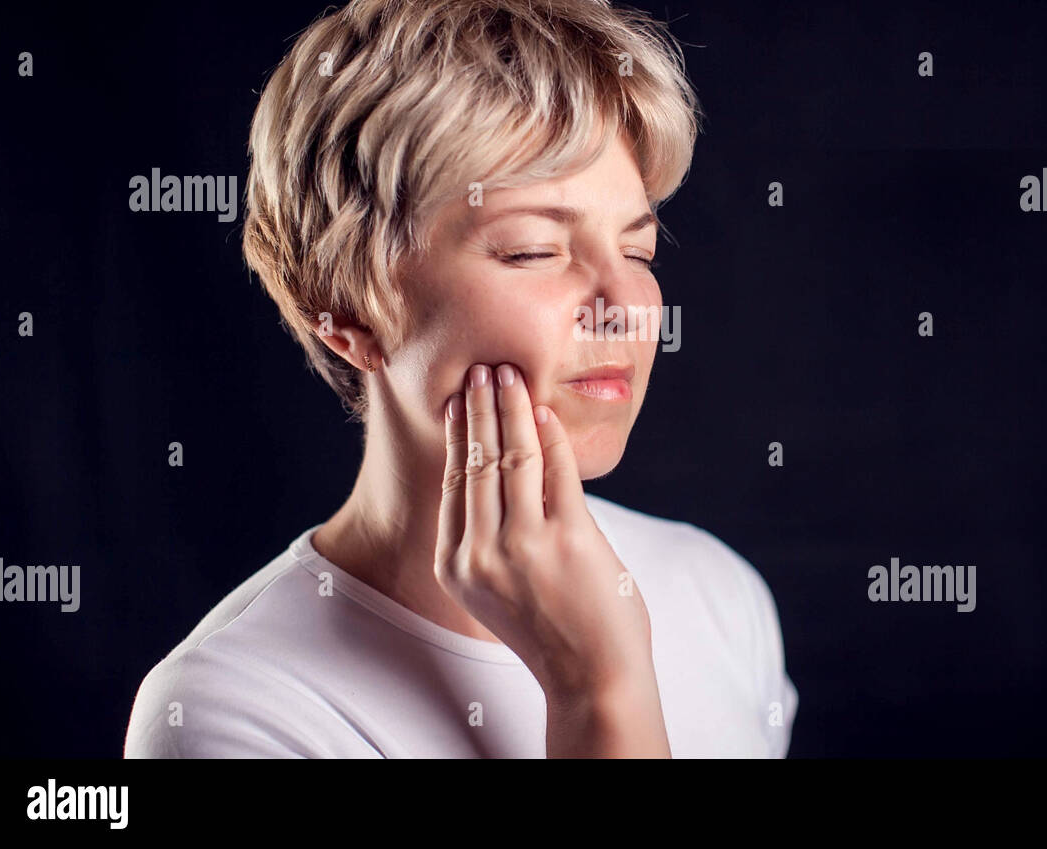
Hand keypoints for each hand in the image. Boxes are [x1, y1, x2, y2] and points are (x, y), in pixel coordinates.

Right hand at [435, 362, 669, 755]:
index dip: (458, 435)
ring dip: (512, 408)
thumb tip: (494, 465)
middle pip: (476, 460)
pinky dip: (552, 435)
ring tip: (511, 376)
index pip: (454, 482)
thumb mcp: (496, 587)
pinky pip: (557, 470)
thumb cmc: (550, 628)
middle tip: (483, 370)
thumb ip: (488, 535)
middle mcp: (480, 553)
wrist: (592, 678)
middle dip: (480, 408)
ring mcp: (523, 545)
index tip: (459, 400)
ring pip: (512, 456)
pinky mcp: (567, 538)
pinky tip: (546, 412)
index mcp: (456, 566)